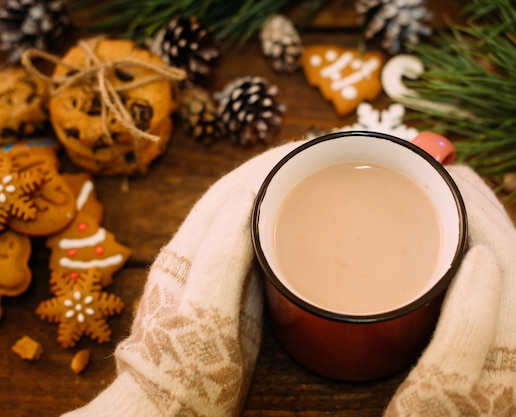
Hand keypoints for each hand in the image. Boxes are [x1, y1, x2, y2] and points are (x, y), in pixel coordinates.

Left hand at [63, 140, 302, 416]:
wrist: (170, 410)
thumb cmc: (183, 370)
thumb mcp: (206, 313)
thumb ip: (222, 256)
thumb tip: (248, 198)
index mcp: (188, 253)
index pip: (228, 192)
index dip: (263, 164)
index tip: (301, 148)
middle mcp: (198, 254)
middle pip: (236, 196)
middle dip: (272, 168)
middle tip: (315, 156)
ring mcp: (212, 271)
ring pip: (244, 216)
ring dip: (274, 189)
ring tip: (310, 176)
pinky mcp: (227, 292)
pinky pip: (253, 245)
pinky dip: (275, 223)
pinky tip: (298, 224)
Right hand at [383, 165, 515, 415]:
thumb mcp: (444, 393)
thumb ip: (470, 328)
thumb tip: (482, 255)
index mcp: (509, 341)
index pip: (510, 254)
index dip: (483, 207)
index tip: (445, 175)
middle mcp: (506, 335)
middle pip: (503, 252)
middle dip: (476, 204)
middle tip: (435, 174)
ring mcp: (486, 340)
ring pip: (487, 266)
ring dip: (466, 223)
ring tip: (431, 198)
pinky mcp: (463, 346)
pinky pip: (466, 285)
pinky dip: (450, 253)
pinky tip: (421, 251)